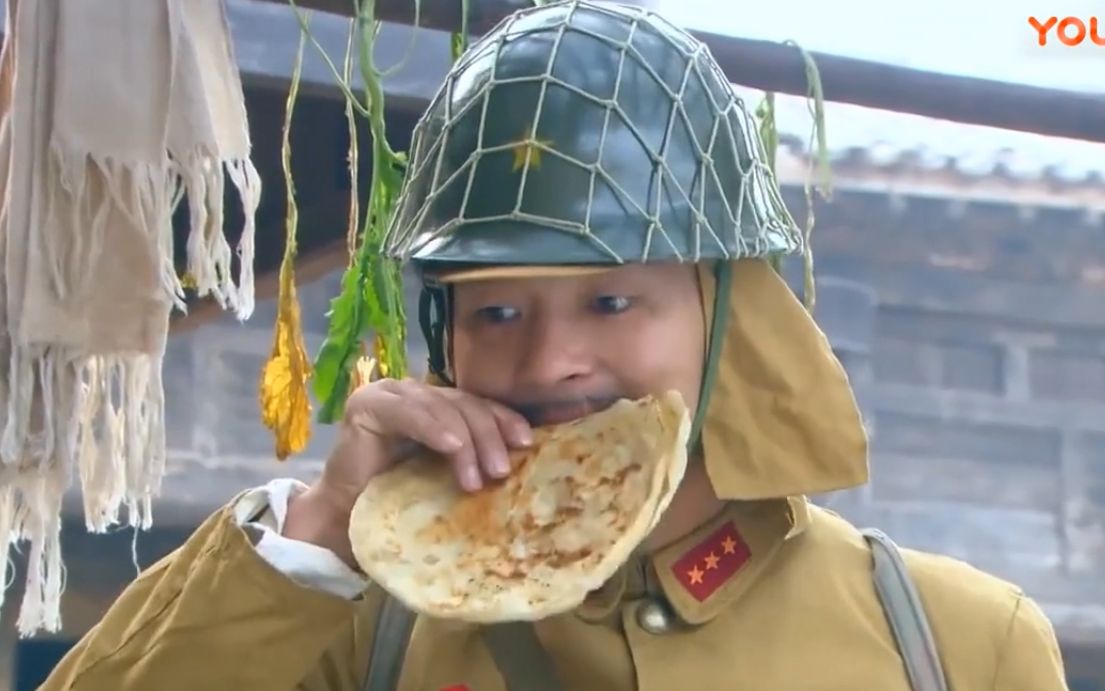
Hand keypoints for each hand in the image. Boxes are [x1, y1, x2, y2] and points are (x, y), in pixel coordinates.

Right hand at [282, 378, 533, 565]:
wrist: (347, 514)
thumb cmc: (399, 496)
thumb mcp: (446, 472)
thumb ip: (473, 456)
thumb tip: (523, 456)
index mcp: (439, 404)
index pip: (479, 405)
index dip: (504, 420)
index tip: (527, 444)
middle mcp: (417, 392)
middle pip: (464, 405)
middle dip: (488, 436)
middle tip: (500, 471)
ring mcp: (392, 393)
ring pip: (441, 408)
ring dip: (464, 441)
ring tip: (478, 476)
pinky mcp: (369, 404)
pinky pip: (408, 412)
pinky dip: (432, 428)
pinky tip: (451, 445)